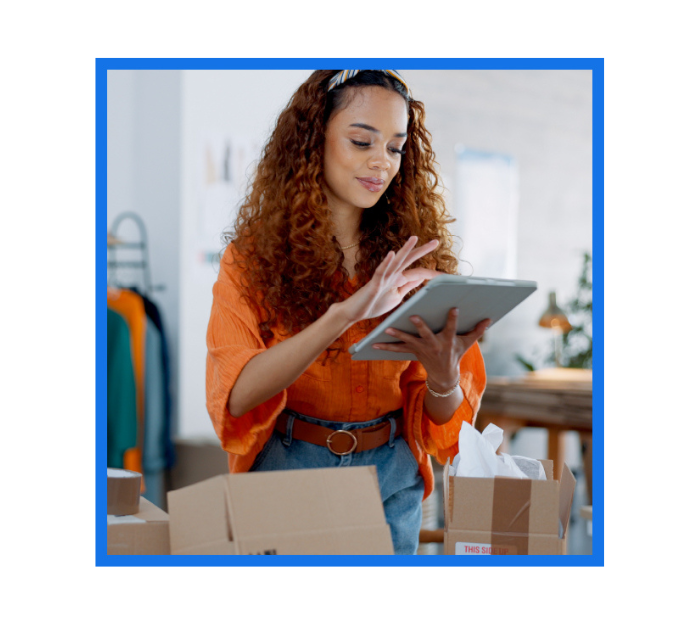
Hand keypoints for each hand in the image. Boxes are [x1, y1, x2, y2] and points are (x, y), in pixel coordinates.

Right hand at [337, 236, 441, 323]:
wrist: (355, 312)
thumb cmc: (374, 304)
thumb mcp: (396, 296)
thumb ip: (408, 286)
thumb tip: (421, 279)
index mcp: (398, 279)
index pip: (418, 273)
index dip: (432, 273)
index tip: (446, 276)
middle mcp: (392, 275)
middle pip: (409, 260)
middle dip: (423, 250)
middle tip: (437, 241)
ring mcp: (383, 278)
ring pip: (396, 261)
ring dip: (405, 249)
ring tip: (414, 238)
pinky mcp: (374, 284)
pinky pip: (381, 272)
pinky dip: (386, 262)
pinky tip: (392, 254)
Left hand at [372, 309, 490, 389]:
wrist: (444, 375)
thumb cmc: (455, 355)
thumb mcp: (467, 344)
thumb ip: (477, 331)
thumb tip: (490, 319)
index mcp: (447, 341)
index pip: (451, 328)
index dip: (452, 319)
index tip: (453, 308)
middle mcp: (433, 345)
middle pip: (426, 334)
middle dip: (420, 326)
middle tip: (412, 316)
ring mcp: (421, 349)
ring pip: (408, 341)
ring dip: (397, 335)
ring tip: (387, 329)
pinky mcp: (412, 351)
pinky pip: (397, 349)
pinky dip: (385, 346)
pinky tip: (373, 343)